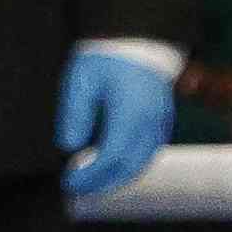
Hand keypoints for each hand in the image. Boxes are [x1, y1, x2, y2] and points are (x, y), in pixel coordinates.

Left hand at [55, 45, 174, 200]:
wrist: (140, 42)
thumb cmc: (107, 60)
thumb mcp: (82, 81)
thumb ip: (75, 115)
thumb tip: (70, 147)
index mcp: (130, 112)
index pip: (112, 155)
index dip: (90, 174)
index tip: (68, 181)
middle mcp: (150, 122)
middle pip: (130, 166)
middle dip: (103, 183)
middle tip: (76, 189)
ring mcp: (160, 123)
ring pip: (143, 163)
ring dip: (118, 178)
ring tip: (92, 183)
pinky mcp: (162, 122)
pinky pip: (149, 153)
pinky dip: (130, 166)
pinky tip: (112, 168)